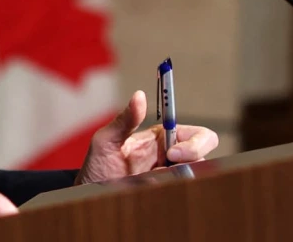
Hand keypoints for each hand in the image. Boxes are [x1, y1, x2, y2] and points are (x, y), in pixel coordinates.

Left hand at [74, 90, 218, 184]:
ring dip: (179, 177)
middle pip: (203, 153)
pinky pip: (181, 191)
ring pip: (195, 174)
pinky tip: (151, 191)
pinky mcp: (167, 192)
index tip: (172, 152)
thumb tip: (139, 95)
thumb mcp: (105, 141)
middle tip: (170, 166)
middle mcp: (170, 157)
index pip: (194, 134)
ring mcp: (169, 177)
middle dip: (194, 156)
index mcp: (160, 139)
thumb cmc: (96, 167)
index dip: (194, 141)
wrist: (89, 196)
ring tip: (150, 181)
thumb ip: (124, 121)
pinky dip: (173, 190)